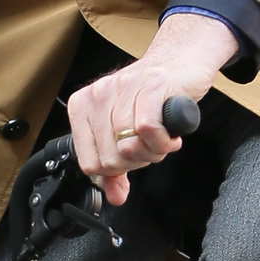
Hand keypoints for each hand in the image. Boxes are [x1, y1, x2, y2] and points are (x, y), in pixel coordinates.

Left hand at [68, 15, 238, 207]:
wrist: (178, 63)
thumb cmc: (149, 98)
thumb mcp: (124, 132)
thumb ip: (115, 168)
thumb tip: (114, 197)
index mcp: (82, 107)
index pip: (89, 163)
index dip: (115, 170)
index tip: (131, 158)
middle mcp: (98, 95)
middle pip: (111, 158)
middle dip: (137, 162)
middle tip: (150, 148)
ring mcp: (124, 87)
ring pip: (129, 145)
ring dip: (153, 152)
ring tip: (161, 140)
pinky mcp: (151, 85)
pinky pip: (148, 129)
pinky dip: (163, 142)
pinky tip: (170, 136)